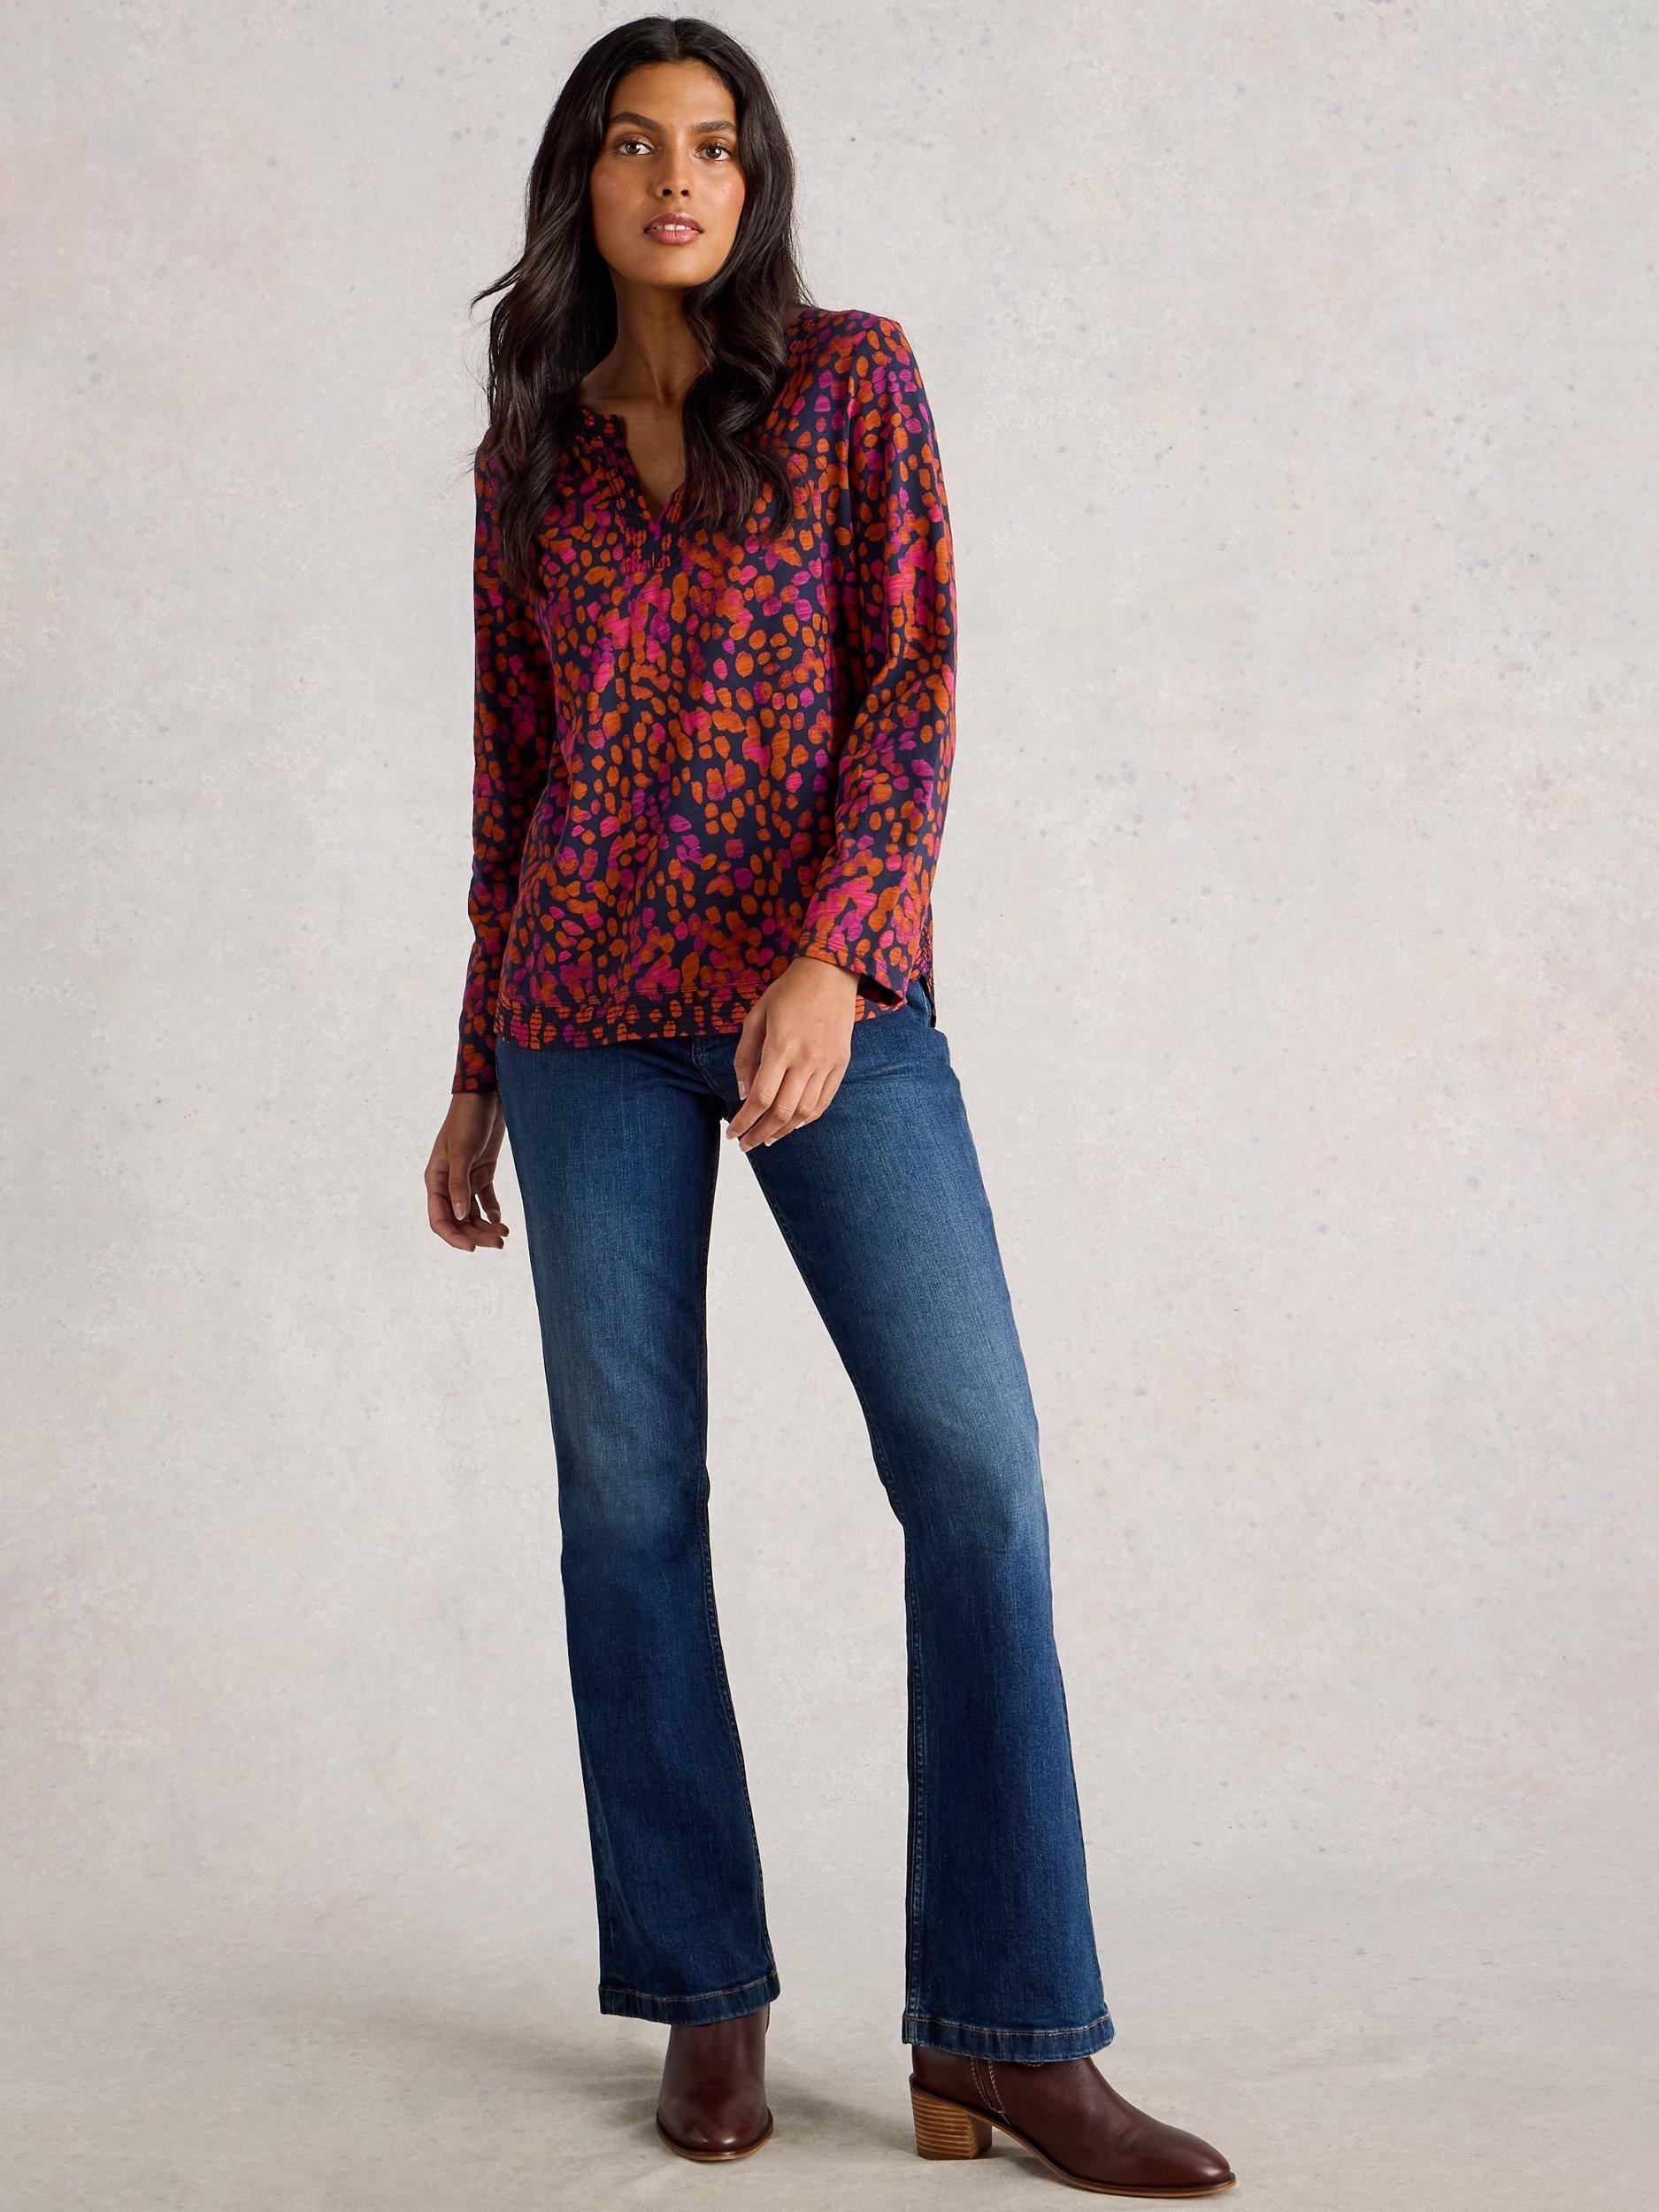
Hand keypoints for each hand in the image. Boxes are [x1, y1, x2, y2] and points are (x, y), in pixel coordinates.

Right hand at [426, 1091, 511, 1249]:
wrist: (486, 1095)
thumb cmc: (468, 1119)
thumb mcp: (462, 1152)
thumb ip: (459, 1184)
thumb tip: (460, 1216)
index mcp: (435, 1179)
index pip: (440, 1218)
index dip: (454, 1237)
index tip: (473, 1248)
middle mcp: (448, 1183)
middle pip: (459, 1219)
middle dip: (477, 1234)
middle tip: (500, 1244)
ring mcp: (465, 1178)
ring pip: (473, 1212)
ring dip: (486, 1226)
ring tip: (505, 1235)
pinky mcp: (482, 1171)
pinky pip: (485, 1199)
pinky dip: (493, 1212)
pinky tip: (501, 1220)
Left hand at [727, 956, 859, 1152]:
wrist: (831, 973)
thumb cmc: (787, 992)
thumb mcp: (756, 1017)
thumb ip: (745, 1057)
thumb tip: (743, 1093)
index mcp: (781, 1047)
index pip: (760, 1098)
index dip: (744, 1121)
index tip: (733, 1132)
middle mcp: (806, 1060)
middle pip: (782, 1112)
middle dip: (760, 1134)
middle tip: (746, 1144)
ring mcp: (827, 1064)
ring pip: (805, 1112)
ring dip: (783, 1132)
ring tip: (767, 1139)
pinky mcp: (841, 1064)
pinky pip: (824, 1101)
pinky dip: (807, 1119)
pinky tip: (792, 1125)